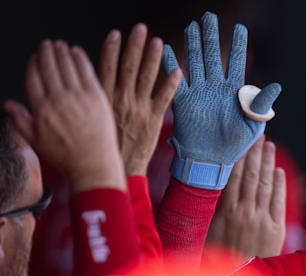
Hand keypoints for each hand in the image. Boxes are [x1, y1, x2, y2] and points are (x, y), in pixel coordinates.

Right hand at [4, 41, 124, 191]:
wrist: (94, 165)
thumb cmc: (65, 157)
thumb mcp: (36, 142)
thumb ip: (20, 120)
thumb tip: (8, 104)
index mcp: (41, 109)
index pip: (33, 77)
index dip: (33, 63)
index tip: (35, 57)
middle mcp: (58, 100)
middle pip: (49, 67)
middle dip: (46, 52)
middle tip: (47, 44)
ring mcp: (79, 97)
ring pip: (67, 66)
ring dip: (62, 52)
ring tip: (59, 45)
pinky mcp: (97, 97)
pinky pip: (86, 71)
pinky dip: (80, 58)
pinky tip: (77, 52)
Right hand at [98, 24, 181, 176]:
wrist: (115, 170)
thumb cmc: (100, 147)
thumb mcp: (90, 120)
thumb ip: (89, 99)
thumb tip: (80, 83)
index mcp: (103, 99)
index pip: (105, 68)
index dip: (110, 49)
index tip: (115, 33)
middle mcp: (121, 100)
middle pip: (128, 67)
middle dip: (134, 46)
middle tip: (140, 28)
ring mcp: (138, 109)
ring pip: (146, 78)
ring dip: (153, 58)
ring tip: (158, 41)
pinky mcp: (153, 120)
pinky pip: (164, 98)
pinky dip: (171, 84)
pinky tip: (179, 70)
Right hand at [162, 11, 281, 188]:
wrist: (211, 161)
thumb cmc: (235, 145)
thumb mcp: (253, 125)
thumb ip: (261, 103)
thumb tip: (276, 86)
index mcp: (234, 91)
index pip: (237, 61)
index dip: (238, 44)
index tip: (239, 27)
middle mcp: (216, 87)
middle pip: (213, 55)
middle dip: (211, 35)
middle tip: (208, 16)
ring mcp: (199, 92)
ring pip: (195, 61)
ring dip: (193, 43)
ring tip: (192, 26)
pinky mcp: (183, 101)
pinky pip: (176, 79)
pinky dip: (170, 64)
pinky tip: (166, 48)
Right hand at [206, 136, 285, 257]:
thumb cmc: (215, 260)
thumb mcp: (204, 234)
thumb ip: (207, 211)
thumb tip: (203, 188)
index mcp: (224, 212)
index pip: (232, 176)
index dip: (237, 156)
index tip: (240, 141)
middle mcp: (244, 212)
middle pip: (250, 175)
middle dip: (254, 153)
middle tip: (257, 135)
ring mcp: (261, 220)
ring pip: (265, 185)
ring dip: (268, 163)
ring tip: (269, 147)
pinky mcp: (276, 230)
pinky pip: (278, 201)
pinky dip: (279, 185)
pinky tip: (278, 172)